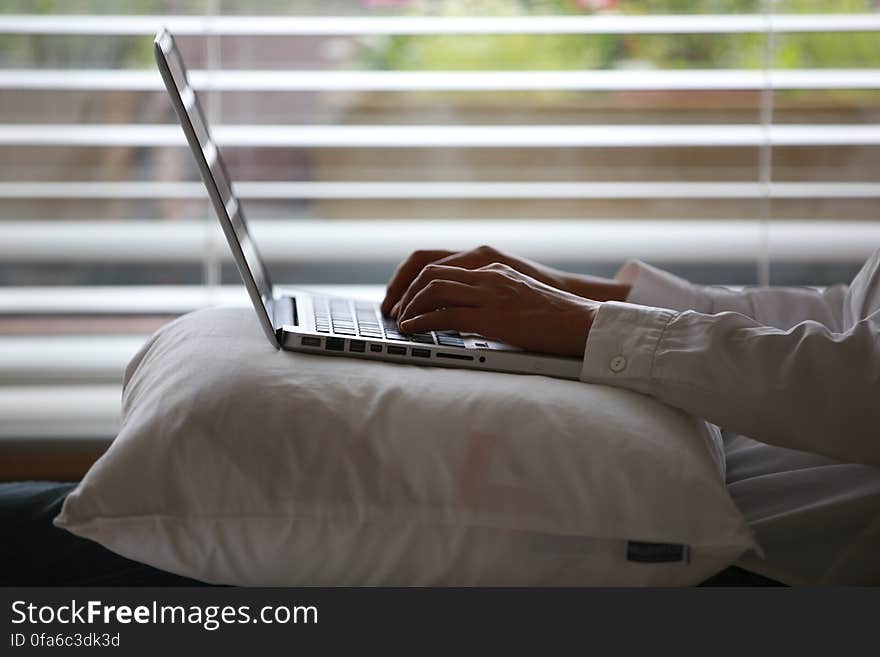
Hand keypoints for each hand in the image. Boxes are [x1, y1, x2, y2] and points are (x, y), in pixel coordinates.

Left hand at [382, 245, 628, 317]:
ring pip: (433, 289)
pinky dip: (421, 321)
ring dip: (409, 306)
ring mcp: (489, 293)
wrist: (582, 322)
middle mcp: (487, 274)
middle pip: (430, 271)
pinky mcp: (491, 316)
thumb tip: (465, 312)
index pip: (440, 263)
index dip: (414, 279)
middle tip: (393, 310)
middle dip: (404, 291)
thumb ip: (492, 296)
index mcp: (492, 267)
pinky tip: (411, 330)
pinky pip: (445, 315)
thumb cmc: (554, 316)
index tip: (403, 296)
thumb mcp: (518, 296)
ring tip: (400, 322)